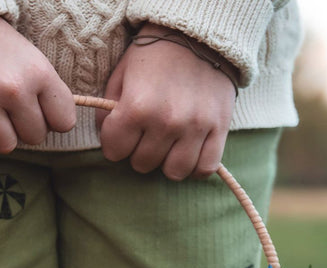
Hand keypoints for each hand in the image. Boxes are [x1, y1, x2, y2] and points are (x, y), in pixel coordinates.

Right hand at [0, 16, 76, 157]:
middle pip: (34, 138)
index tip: (33, 108)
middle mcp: (12, 86)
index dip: (48, 119)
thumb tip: (57, 128)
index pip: (64, 122)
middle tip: (3, 105)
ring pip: (5, 146)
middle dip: (20, 127)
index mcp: (38, 71)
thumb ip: (46, 92)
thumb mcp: (29, 59)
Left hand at [98, 23, 235, 180]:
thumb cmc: (154, 56)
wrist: (199, 34)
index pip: (114, 152)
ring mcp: (195, 127)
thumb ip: (108, 111)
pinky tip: (190, 151)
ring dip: (167, 162)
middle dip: (140, 151)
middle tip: (147, 134)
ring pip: (173, 173)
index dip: (114, 144)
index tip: (122, 133)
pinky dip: (196, 166)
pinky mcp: (219, 129)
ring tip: (169, 145)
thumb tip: (107, 140)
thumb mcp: (121, 75)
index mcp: (137, 106)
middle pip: (142, 164)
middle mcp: (166, 121)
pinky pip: (204, 168)